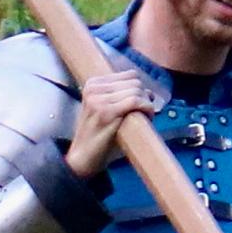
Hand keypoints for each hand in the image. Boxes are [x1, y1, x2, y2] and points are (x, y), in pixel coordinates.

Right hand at [66, 60, 153, 178]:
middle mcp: (94, 88)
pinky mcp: (107, 112)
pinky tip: (148, 118)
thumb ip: (120, 96)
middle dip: (145, 96)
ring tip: (145, 117)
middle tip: (146, 112)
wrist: (83, 157)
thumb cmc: (98, 135)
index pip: (129, 75)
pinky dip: (147, 108)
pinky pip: (135, 101)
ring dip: (147, 104)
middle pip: (135, 82)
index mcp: (92, 84)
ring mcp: (99, 100)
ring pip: (137, 90)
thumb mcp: (104, 109)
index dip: (141, 89)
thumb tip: (148, 91)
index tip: (143, 103)